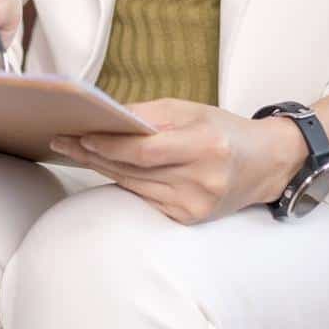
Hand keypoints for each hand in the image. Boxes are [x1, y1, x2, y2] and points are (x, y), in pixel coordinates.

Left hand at [50, 99, 302, 224]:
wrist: (266, 164)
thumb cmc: (224, 130)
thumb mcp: (190, 110)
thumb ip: (148, 114)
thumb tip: (105, 116)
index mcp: (206, 147)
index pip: (145, 151)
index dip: (109, 145)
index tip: (80, 135)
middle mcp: (202, 180)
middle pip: (134, 171)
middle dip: (94, 155)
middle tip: (63, 140)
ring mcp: (196, 205)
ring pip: (135, 186)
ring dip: (102, 169)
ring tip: (74, 151)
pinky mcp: (190, 219)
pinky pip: (145, 198)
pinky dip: (124, 182)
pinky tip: (104, 168)